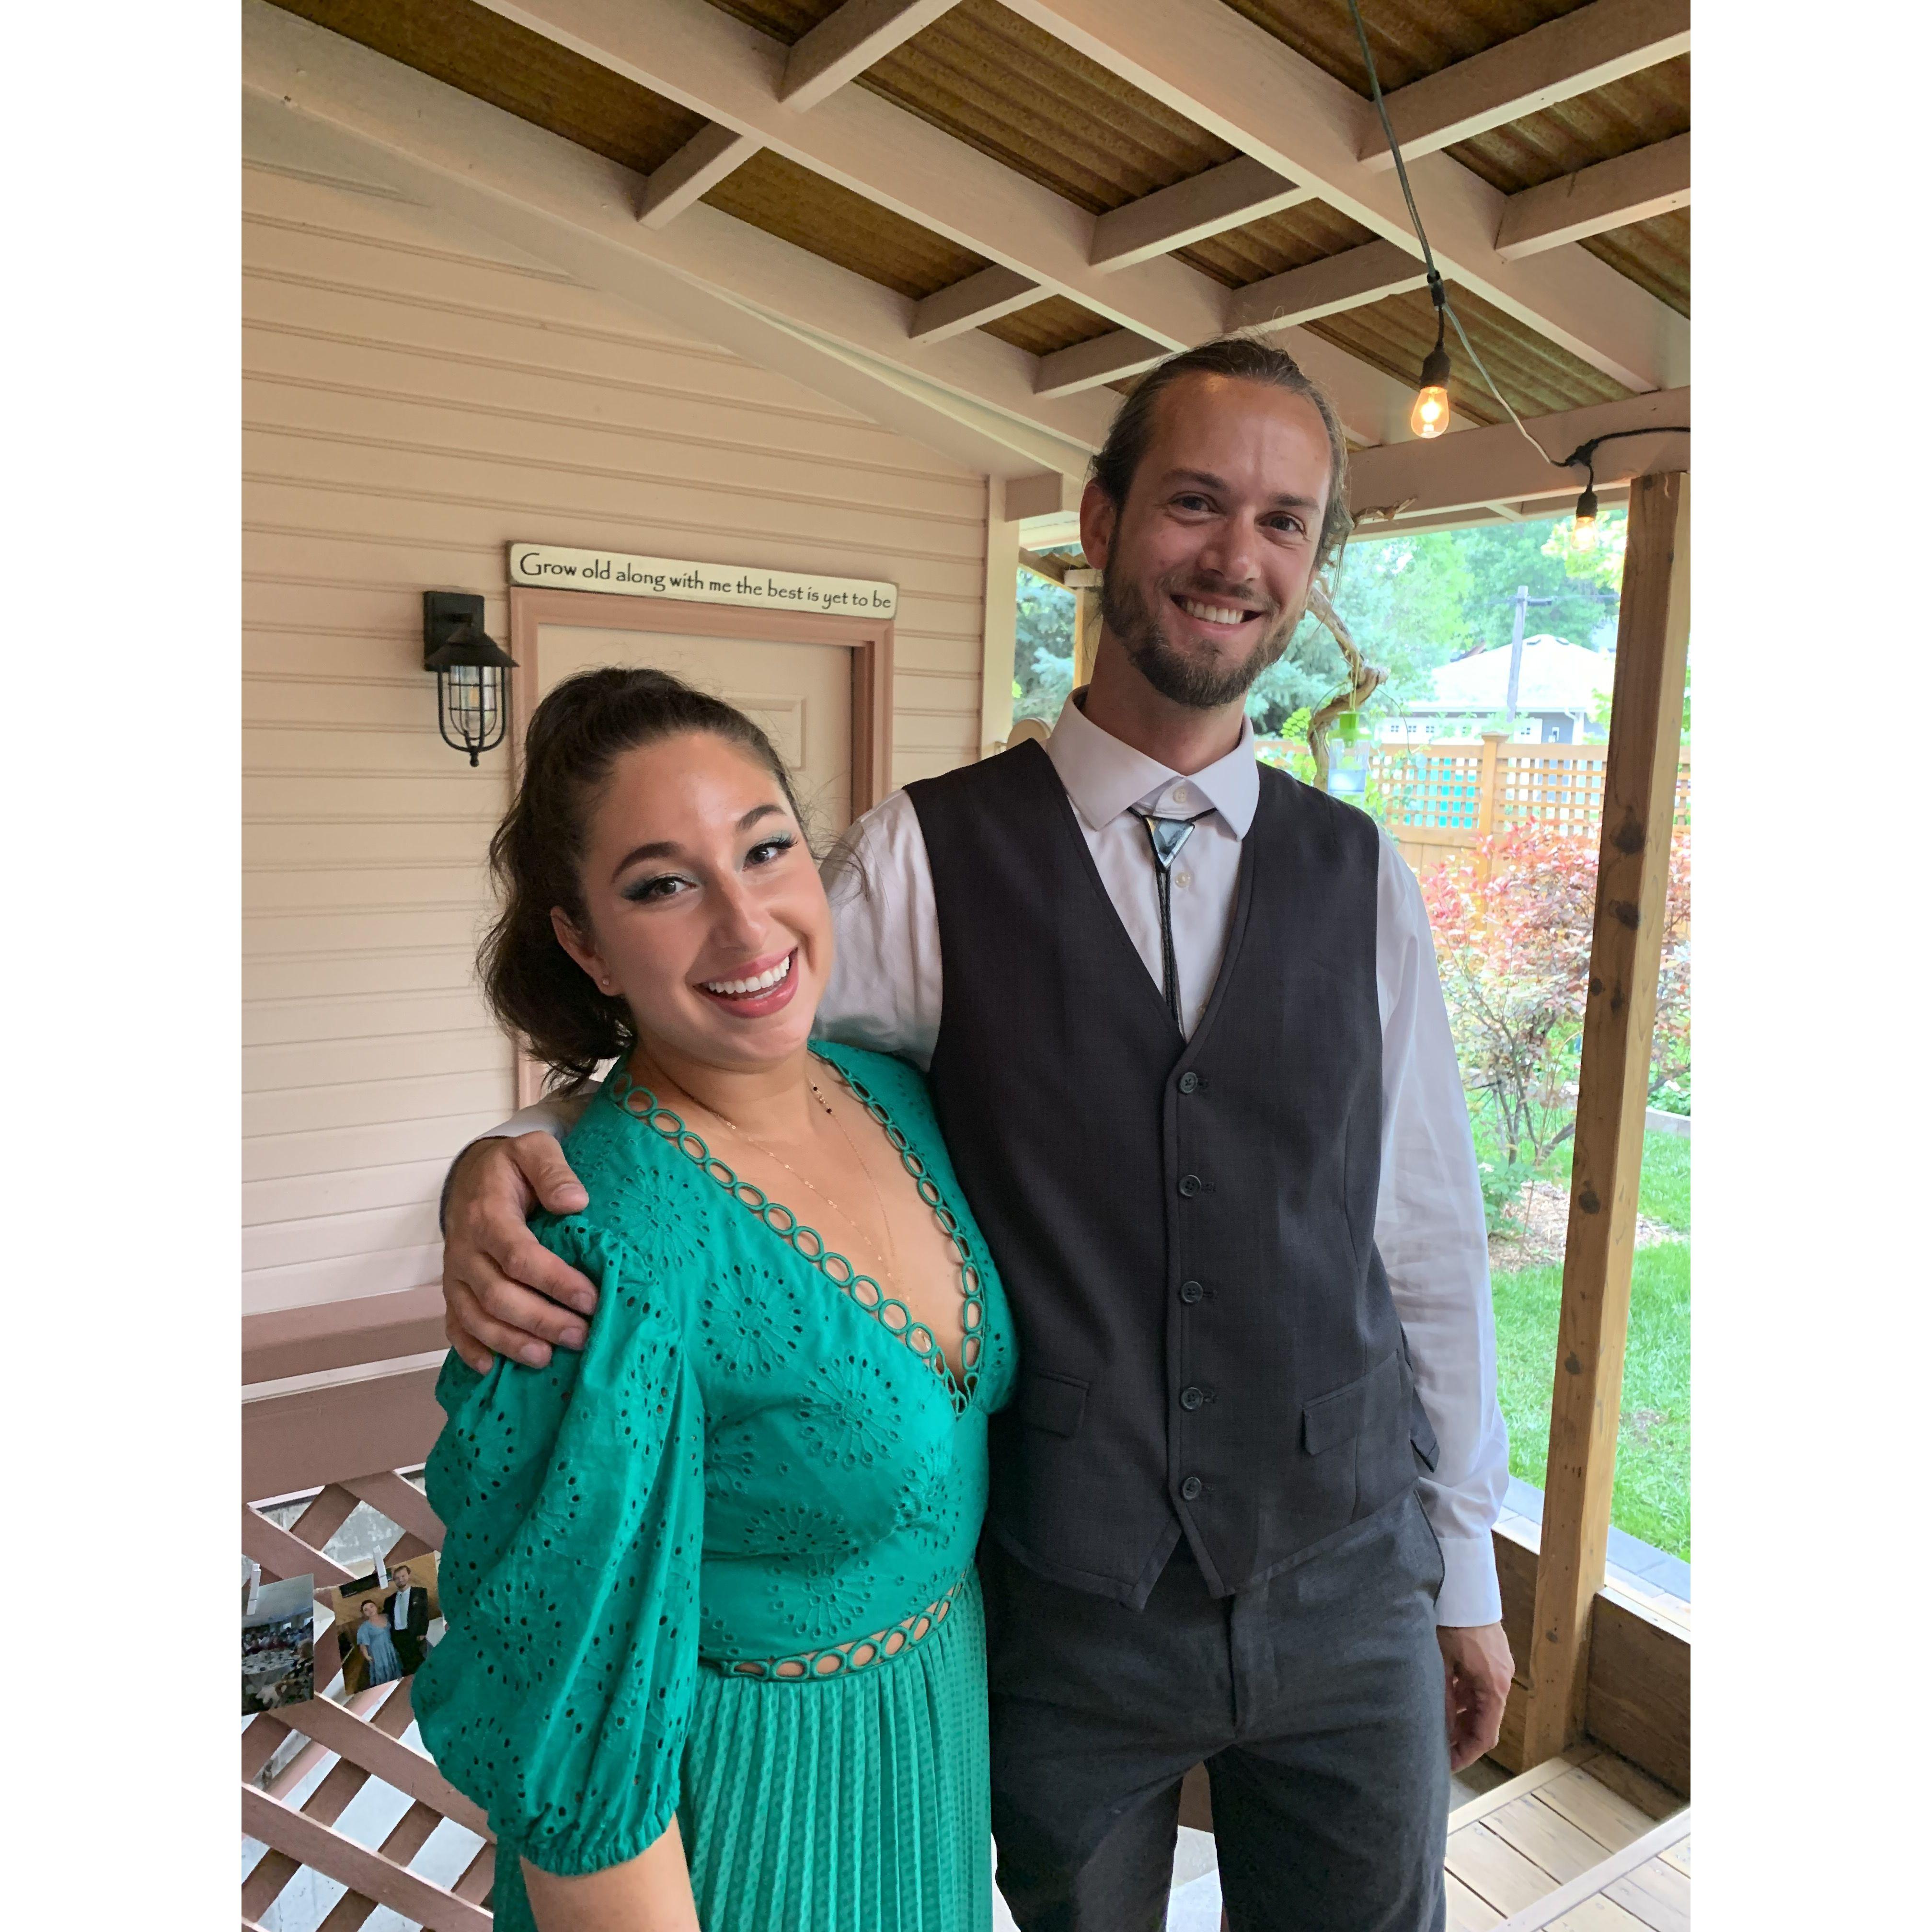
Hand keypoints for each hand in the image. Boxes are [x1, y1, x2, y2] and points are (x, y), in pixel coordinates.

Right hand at [442, 1134, 597, 1372]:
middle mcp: (465, 1250)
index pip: (520, 1256)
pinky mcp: (452, 1291)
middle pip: (499, 1296)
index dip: (555, 1282)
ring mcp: (455, 1275)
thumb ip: (553, 1171)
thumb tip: (575, 1202)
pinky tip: (491, 1369)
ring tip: (547, 1358)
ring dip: (511, 1342)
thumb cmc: (511, 1167)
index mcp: (487, 1215)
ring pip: (477, 1318)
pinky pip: (454, 1325)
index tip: (591, 1299)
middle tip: (581, 1336)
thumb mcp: (534, 1150)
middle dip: (541, 1321)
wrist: (472, 1175)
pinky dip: (470, 1349)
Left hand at [1437, 1622, 1512, 1771]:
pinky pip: (1479, 1685)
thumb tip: (1437, 1731)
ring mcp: (1498, 1666)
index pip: (1485, 1736)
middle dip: (1462, 1738)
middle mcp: (1501, 1679)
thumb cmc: (1451, 1622)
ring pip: (1481, 1703)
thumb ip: (1441, 1700)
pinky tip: (1444, 1695)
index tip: (1446, 1765)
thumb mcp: (1440, 1664)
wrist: (1462, 1583)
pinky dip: (1464, 1696)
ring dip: (1462, 1716)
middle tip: (1437, 1747)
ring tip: (1437, 1723)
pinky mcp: (1491, 1654)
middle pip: (1484, 1721)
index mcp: (1493, 1687)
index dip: (1465, 1755)